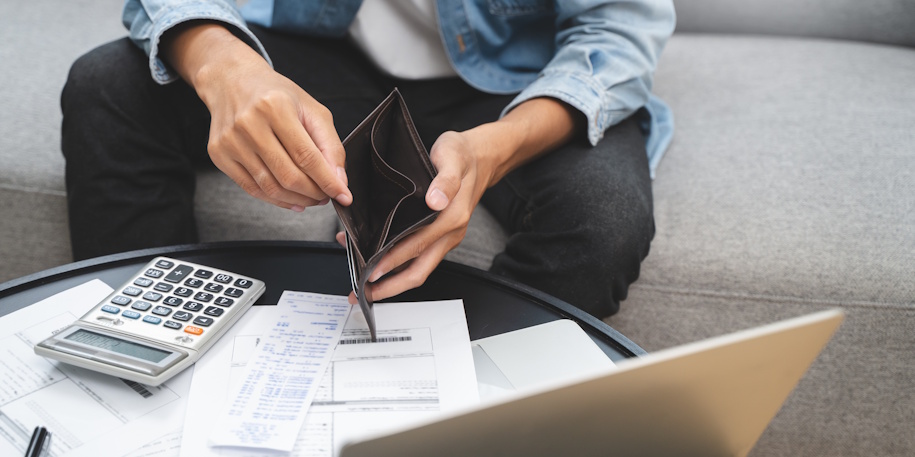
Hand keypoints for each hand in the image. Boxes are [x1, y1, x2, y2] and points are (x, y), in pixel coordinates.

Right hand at [164, 24, 350, 209]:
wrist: (232, 82)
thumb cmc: (275, 95)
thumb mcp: (311, 110)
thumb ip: (330, 145)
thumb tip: (339, 181)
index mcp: (275, 106)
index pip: (306, 156)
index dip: (328, 181)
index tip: (343, 196)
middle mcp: (249, 123)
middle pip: (288, 175)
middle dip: (314, 193)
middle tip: (327, 196)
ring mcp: (230, 141)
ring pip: (271, 187)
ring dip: (297, 200)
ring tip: (312, 198)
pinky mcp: (219, 154)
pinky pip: (252, 189)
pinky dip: (276, 200)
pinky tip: (292, 200)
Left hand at [333, 98, 580, 302]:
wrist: (482, 158)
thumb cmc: (462, 155)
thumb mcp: (452, 156)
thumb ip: (445, 180)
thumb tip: (435, 200)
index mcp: (451, 217)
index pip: (417, 247)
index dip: (394, 261)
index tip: (372, 270)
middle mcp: (450, 233)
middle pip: (419, 271)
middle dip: (391, 286)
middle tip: (363, 292)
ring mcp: (446, 237)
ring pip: (418, 268)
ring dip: (392, 279)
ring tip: (365, 282)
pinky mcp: (441, 235)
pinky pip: (419, 256)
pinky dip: (397, 263)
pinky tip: (377, 258)